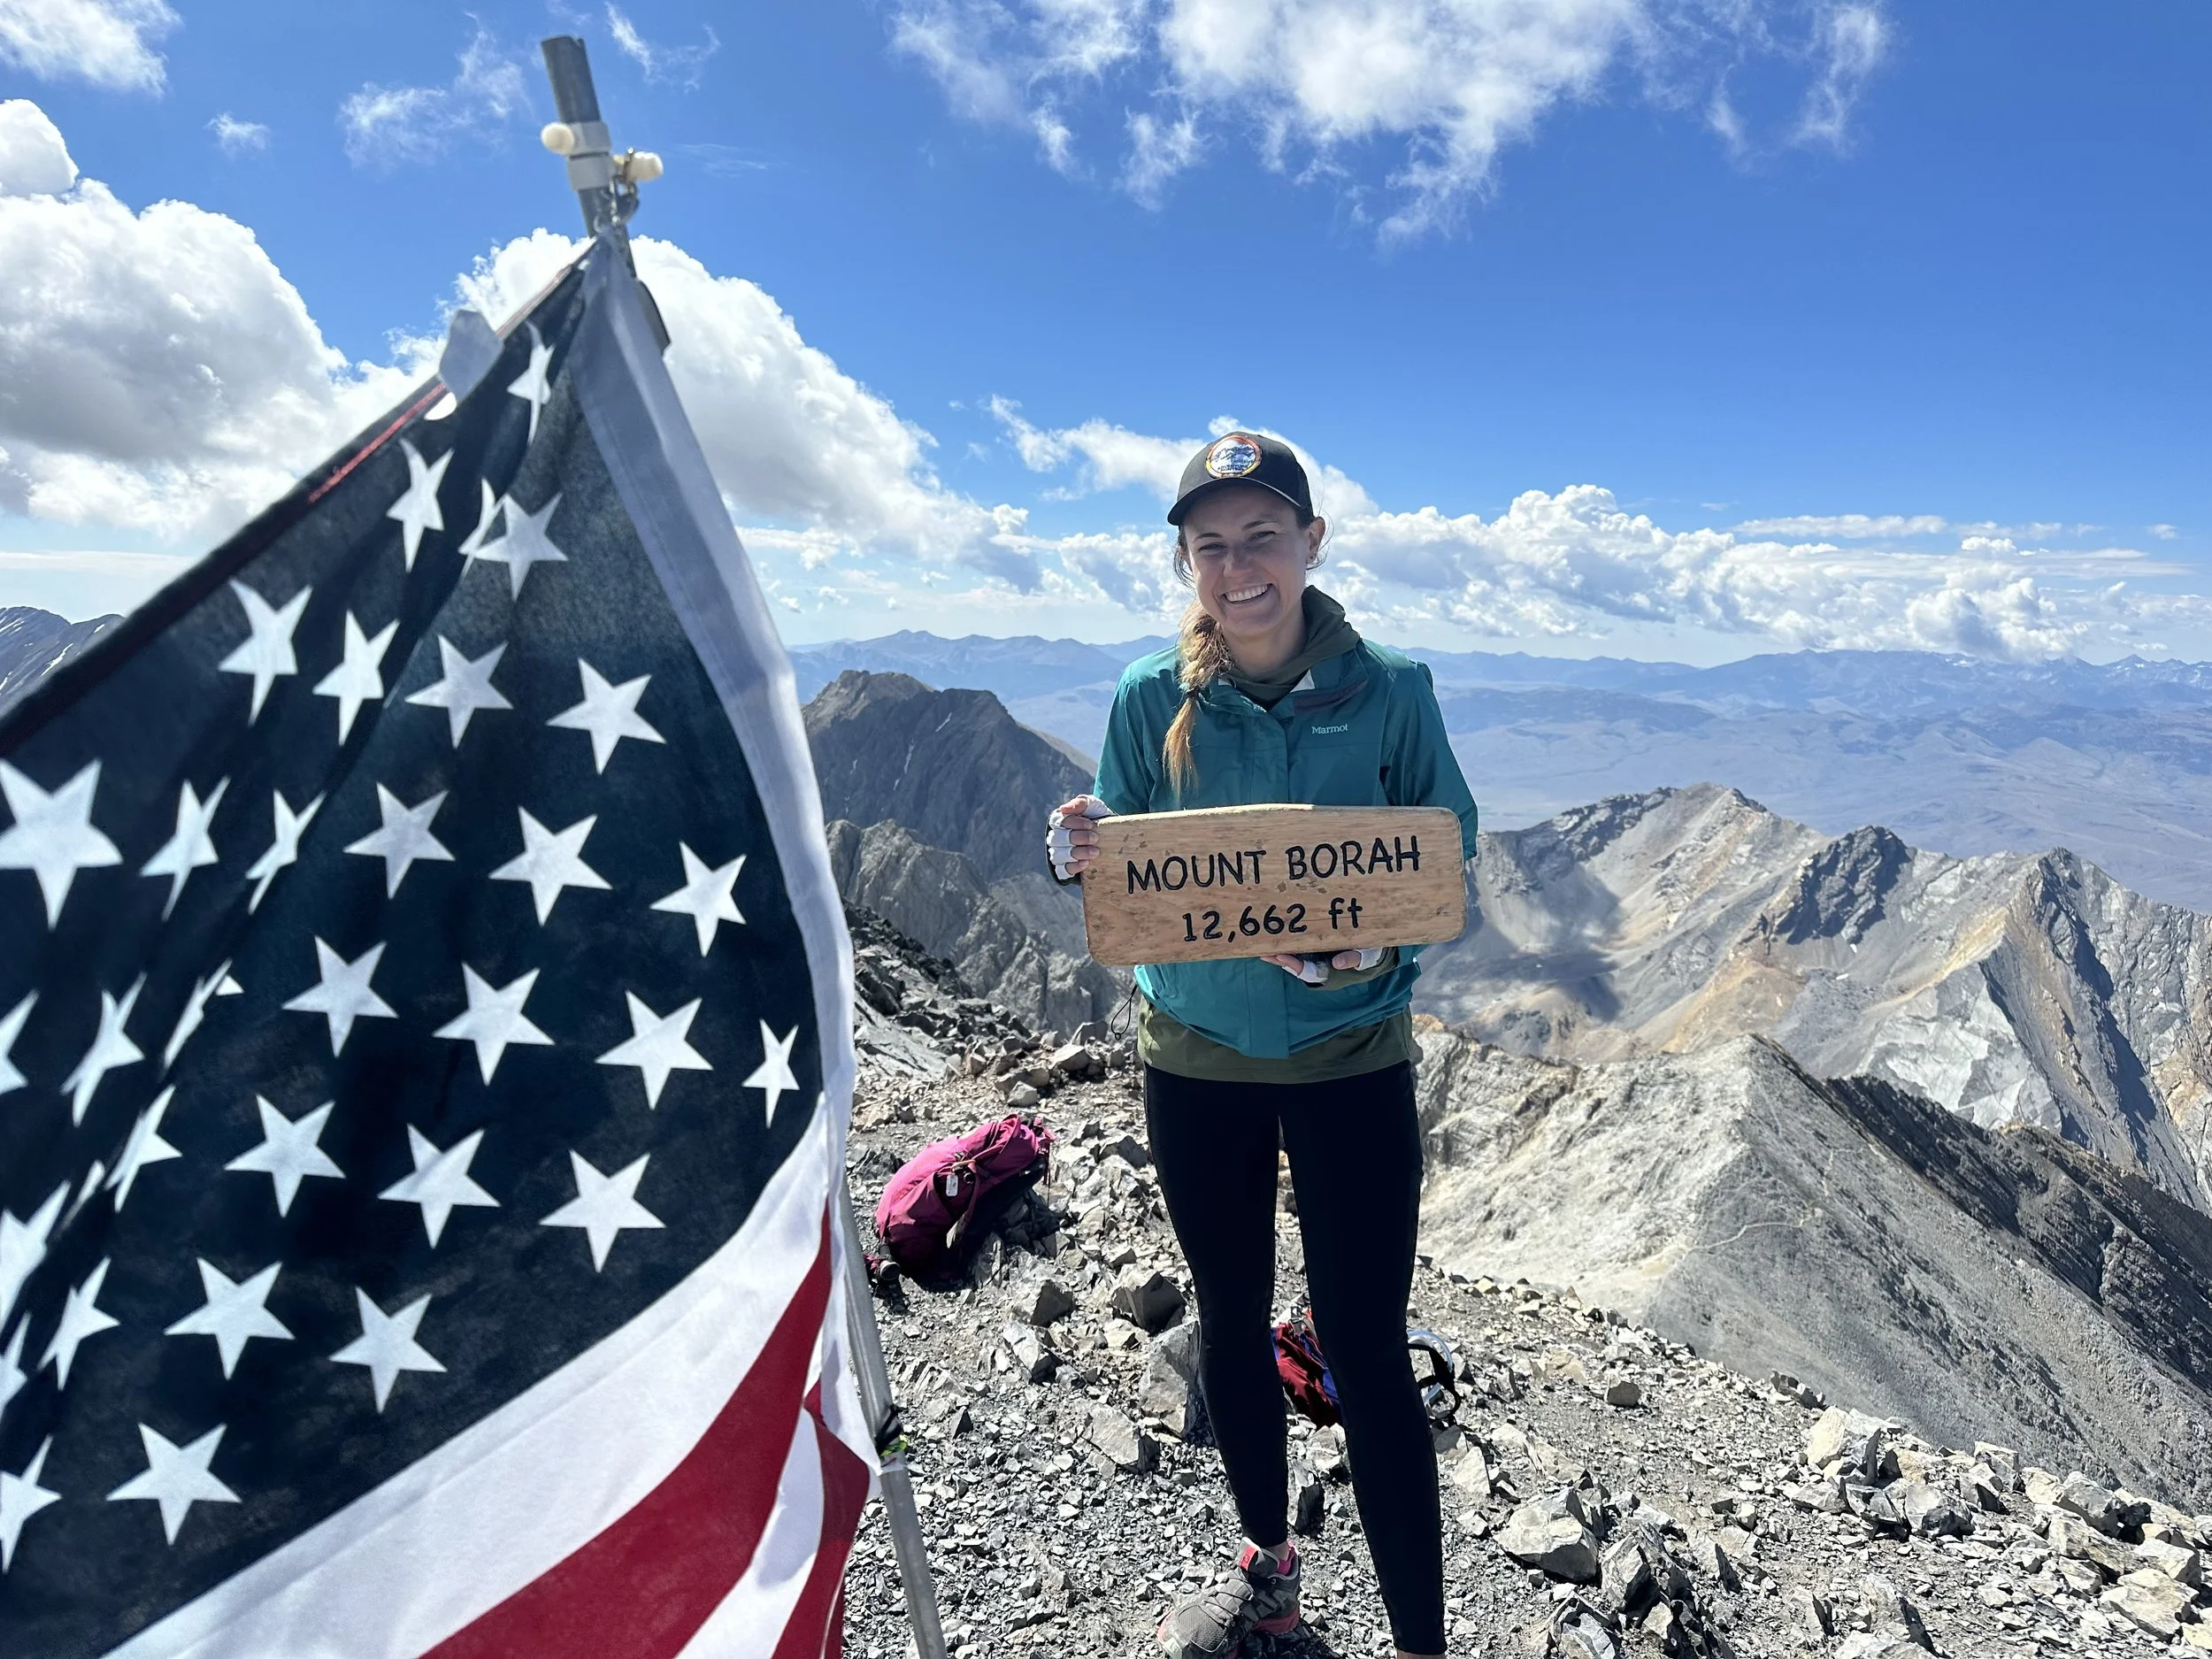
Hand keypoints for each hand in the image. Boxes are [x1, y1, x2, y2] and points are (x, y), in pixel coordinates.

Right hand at [1048, 795, 1110, 879]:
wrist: (1112, 840)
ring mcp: (1057, 854)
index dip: (1075, 823)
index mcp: (1059, 821)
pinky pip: (1063, 870)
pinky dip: (1074, 867)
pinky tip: (1086, 863)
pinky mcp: (1063, 869)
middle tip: (1095, 838)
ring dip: (1078, 853)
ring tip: (1096, 852)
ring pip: (1059, 855)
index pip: (1060, 821)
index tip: (1091, 824)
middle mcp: (1055, 838)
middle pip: (1058, 839)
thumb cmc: (1098, 820)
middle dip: (1078, 838)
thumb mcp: (1094, 807)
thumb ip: (1081, 802)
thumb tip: (1064, 808)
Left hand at [1262, 948, 1384, 982]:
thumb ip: (1354, 959)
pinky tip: (1275, 935)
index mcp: (1330, 972)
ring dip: (1279, 951)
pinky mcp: (1316, 947)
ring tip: (1260, 946)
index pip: (1307, 970)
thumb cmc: (1371, 954)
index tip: (1281, 956)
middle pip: (1295, 965)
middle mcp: (1320, 966)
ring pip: (1295, 956)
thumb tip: (1338, 962)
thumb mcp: (1367, 956)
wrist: (1376, 950)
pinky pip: (1299, 946)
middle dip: (1278, 959)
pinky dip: (1288, 942)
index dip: (1293, 964)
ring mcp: (1317, 957)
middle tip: (1262, 953)